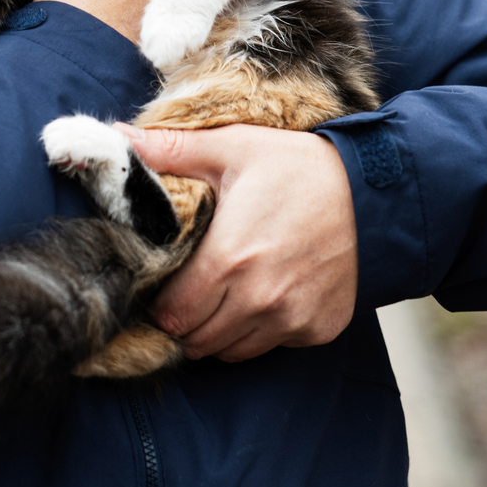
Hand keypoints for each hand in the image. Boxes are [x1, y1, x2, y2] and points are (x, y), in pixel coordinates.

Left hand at [117, 123, 357, 361]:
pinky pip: (271, 345)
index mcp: (229, 260)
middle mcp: (260, 299)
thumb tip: (111, 137)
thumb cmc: (298, 167)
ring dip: (219, 329)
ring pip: (230, 349)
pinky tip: (265, 294)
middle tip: (190, 289)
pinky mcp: (318, 329)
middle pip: (196, 339)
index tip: (163, 284)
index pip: (171, 314)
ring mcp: (292, 319)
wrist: (375, 192)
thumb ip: (168, 151)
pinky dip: (260, 331)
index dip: (160, 302)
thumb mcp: (232, 148)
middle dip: (185, 319)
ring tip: (225, 292)